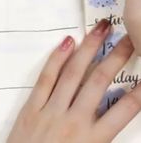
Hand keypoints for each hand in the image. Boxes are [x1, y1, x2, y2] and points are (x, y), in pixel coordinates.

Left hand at [7, 20, 140, 142]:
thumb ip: (101, 135)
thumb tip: (111, 113)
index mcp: (93, 140)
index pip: (124, 111)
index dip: (138, 92)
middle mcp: (74, 121)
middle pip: (100, 81)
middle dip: (116, 57)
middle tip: (129, 39)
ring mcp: (51, 110)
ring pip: (74, 73)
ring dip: (89, 48)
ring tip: (100, 30)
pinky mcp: (32, 106)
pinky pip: (46, 77)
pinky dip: (57, 58)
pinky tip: (67, 42)